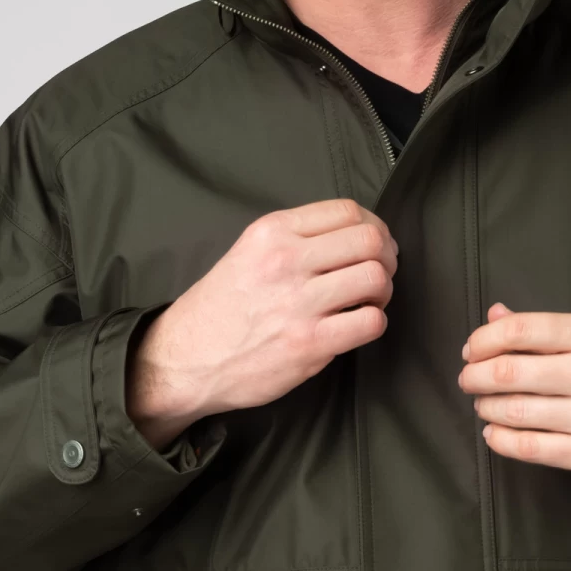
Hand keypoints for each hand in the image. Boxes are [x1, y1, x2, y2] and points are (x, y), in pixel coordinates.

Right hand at [127, 198, 397, 448]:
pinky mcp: (309, 343)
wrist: (185, 360)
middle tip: (378, 275)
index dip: (373, 227)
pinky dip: (374, 323)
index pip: (348, 211)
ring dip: (383, 292)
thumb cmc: (220, 309)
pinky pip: (370, 322)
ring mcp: (299, 303)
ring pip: (375, 278)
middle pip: (370, 240)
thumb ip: (295, 241)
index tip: (373, 245)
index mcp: (273, 232)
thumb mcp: (248, 253)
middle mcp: (286, 260)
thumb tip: (354, 239)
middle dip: (385, 258)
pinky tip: (357, 326)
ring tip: (367, 302)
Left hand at [459, 303, 570, 486]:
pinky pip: (530, 449)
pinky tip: (494, 433)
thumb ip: (548, 329)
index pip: (522, 330)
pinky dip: (501, 440)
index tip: (472, 349)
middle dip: (476, 376)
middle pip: (510, 372)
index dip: (484, 340)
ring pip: (515, 412)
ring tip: (485, 405)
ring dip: (487, 408)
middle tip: (469, 380)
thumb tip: (495, 316)